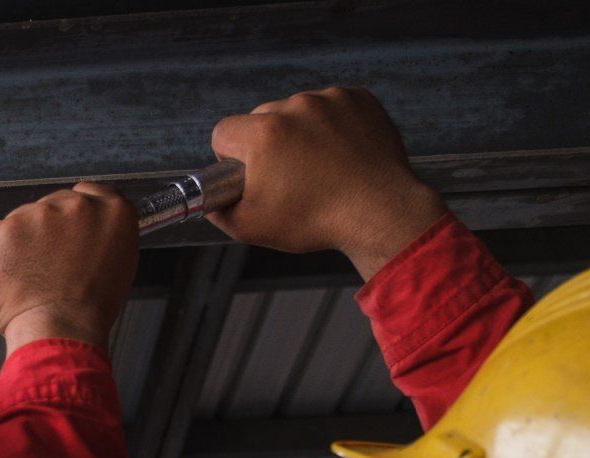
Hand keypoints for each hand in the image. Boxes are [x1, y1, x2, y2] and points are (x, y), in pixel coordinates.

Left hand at [0, 182, 137, 355]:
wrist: (60, 330)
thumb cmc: (87, 310)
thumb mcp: (117, 264)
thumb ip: (101, 234)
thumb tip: (85, 228)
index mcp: (112, 212)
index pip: (88, 193)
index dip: (73, 216)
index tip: (66, 231)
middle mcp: (76, 206)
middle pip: (52, 205)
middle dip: (46, 231)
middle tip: (47, 266)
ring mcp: (38, 214)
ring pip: (22, 220)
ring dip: (22, 243)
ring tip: (32, 277)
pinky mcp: (4, 229)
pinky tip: (13, 277)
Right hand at [208, 86, 445, 278]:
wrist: (380, 211)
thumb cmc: (316, 221)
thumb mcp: (250, 227)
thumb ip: (217, 209)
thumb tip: (210, 198)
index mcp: (263, 134)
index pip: (224, 132)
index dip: (230, 157)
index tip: (249, 174)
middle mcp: (295, 107)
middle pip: (260, 117)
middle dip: (266, 143)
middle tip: (287, 175)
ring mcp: (331, 99)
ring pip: (297, 110)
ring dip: (300, 132)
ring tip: (318, 166)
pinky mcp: (358, 98)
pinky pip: (331, 105)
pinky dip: (331, 125)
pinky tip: (339, 153)